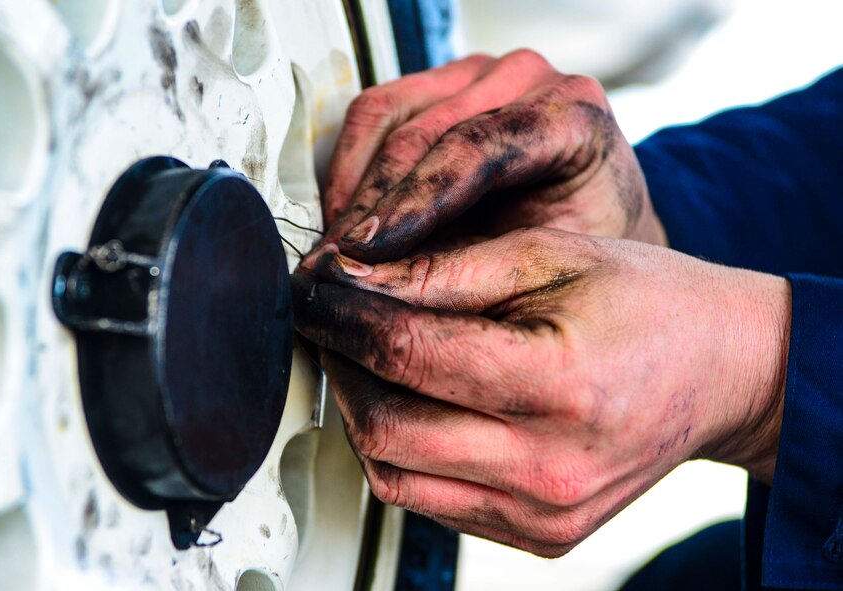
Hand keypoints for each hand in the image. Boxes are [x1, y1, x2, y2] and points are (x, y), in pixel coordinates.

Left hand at [292, 230, 788, 555]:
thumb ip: (445, 270)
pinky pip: (430, 501)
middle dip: (338, 365)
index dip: (341, 315)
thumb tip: (352, 280)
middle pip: (384, 427)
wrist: (721, 372)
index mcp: (558, 382)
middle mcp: (548, 466)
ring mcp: (541, 513)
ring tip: (366, 359)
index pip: (406, 353)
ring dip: (360, 412)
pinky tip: (414, 404)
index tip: (313, 288)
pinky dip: (403, 451)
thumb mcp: (551, 255)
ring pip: (394, 474)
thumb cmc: (645, 302)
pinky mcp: (538, 536)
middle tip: (331, 320)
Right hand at [302, 50, 666, 268]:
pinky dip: (349, 169)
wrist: (592, 222)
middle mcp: (526, 78)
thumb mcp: (546, 260)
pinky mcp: (438, 84)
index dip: (415, 202)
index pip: (477, 148)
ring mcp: (479, 74)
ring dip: (352, 190)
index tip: (370, 252)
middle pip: (423, 133)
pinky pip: (374, 114)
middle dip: (373, 206)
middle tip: (336, 266)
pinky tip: (342, 218)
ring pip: (387, 117)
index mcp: (573, 112)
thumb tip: (391, 289)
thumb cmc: (580, 244)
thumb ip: (480, 261)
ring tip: (334, 251)